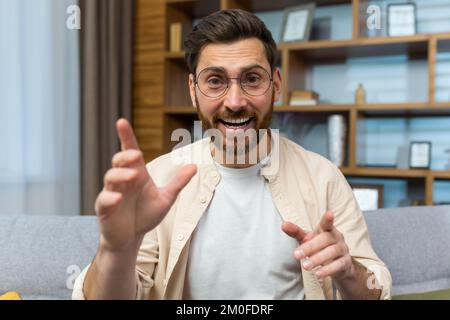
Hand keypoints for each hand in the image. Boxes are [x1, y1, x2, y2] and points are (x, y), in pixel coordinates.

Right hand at [95, 119, 196, 252]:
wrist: (132, 237)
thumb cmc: (145, 215)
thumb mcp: (166, 198)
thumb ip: (178, 182)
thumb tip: (194, 166)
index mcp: (137, 174)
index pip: (130, 151)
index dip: (126, 136)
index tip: (122, 122)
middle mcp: (123, 180)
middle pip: (119, 160)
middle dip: (125, 156)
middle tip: (136, 156)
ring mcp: (112, 193)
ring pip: (111, 177)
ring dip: (121, 174)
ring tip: (133, 176)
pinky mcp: (104, 209)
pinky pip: (103, 200)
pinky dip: (110, 197)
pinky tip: (118, 198)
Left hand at [282, 211, 353, 280]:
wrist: (338, 264)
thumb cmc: (320, 247)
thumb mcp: (307, 239)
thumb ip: (296, 232)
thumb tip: (283, 225)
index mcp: (326, 230)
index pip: (327, 224)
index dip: (328, 219)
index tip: (329, 214)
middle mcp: (336, 237)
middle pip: (324, 240)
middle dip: (310, 247)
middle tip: (296, 255)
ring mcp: (342, 249)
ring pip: (331, 252)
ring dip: (317, 260)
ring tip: (305, 266)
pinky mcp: (346, 262)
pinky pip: (338, 265)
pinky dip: (327, 270)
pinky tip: (318, 275)